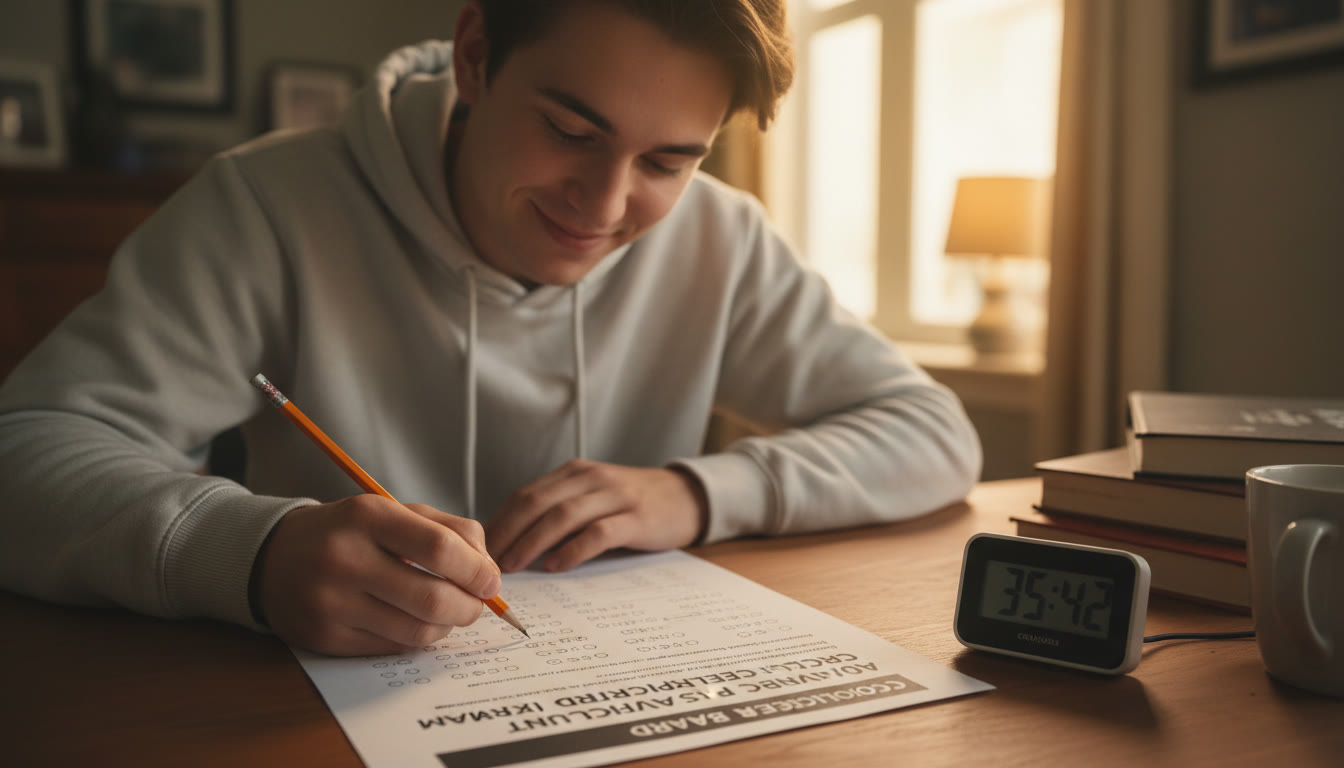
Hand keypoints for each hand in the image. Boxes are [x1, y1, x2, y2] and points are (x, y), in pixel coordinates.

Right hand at [250, 495, 501, 655]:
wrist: (274, 557)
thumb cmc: (350, 532)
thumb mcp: (394, 512)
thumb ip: (449, 531)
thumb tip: (490, 571)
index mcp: (367, 516)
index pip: (440, 548)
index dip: (477, 570)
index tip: (491, 581)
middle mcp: (345, 558)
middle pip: (433, 598)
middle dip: (470, 607)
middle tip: (477, 604)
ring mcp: (331, 602)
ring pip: (417, 631)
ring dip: (447, 627)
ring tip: (449, 613)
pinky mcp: (325, 637)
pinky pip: (393, 648)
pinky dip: (417, 638)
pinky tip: (416, 622)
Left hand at [485, 459, 708, 572]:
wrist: (686, 497)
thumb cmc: (631, 505)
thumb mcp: (592, 499)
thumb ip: (559, 514)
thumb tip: (511, 546)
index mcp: (574, 473)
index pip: (525, 495)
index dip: (499, 522)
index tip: (479, 550)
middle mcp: (591, 478)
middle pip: (537, 502)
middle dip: (508, 533)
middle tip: (487, 562)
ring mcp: (615, 496)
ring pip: (563, 516)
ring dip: (532, 542)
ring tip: (513, 566)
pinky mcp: (637, 517)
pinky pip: (599, 532)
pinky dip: (573, 549)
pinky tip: (557, 566)